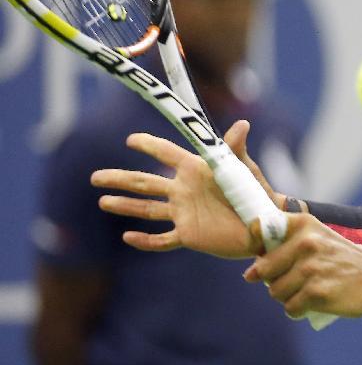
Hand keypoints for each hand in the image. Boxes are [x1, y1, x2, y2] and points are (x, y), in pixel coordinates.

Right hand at [91, 121, 269, 258]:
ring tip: (103, 201)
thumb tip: (242, 123)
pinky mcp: (189, 235)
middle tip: (95, 177)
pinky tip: (128, 238)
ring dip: (125, 206)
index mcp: (195, 170)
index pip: (166, 153)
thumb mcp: (243, 169)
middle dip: (120, 179)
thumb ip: (235, 148)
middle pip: (145, 182)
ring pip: (148, 209)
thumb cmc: (255, 191)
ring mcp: (184, 213)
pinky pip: (163, 240)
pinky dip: (146, 241)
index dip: (149, 145)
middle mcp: (184, 189)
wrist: (263, 223)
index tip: (131, 139)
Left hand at [244, 214, 361, 317]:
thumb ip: (283, 243)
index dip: (255, 245)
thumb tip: (249, 273)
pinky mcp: (317, 293)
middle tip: (293, 279)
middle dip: (273, 279)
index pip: (259, 230)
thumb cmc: (337, 257)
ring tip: (306, 290)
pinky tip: (311, 302)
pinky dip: (298, 309)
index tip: (261, 255)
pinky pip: (290, 308)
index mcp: (303, 224)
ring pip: (276, 292)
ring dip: (287, 296)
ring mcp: (311, 268)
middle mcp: (306, 242)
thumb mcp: (315, 236)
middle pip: (264, 270)